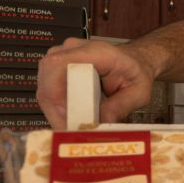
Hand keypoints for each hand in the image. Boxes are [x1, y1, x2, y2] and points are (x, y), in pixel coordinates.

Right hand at [37, 38, 156, 128]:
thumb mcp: (138, 92)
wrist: (136, 62)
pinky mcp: (59, 68)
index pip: (59, 65)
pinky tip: (68, 121)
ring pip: (45, 86)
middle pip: (48, 79)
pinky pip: (49, 89)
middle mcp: (73, 50)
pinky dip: (56, 107)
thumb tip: (101, 124)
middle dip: (55, 109)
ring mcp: (62, 56)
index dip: (56, 94)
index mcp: (95, 52)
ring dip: (54, 110)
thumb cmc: (137, 73)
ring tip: (69, 129)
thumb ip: (121, 106)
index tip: (66, 119)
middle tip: (68, 132)